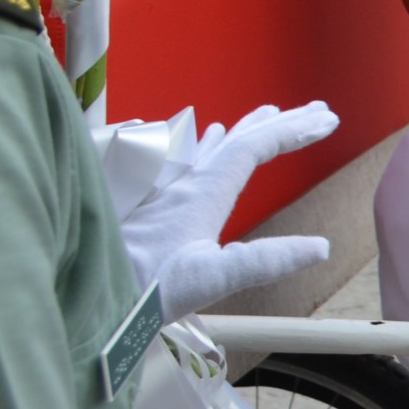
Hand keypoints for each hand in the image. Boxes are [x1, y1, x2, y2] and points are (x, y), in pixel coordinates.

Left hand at [119, 103, 338, 316]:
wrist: (81, 298)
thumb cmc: (140, 293)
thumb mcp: (209, 281)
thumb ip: (265, 261)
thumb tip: (321, 246)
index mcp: (202, 194)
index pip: (253, 147)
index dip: (292, 130)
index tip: (328, 120)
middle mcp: (182, 184)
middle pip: (237, 139)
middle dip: (279, 122)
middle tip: (316, 110)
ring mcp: (162, 192)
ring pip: (211, 147)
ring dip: (246, 129)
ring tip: (269, 115)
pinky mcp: (147, 206)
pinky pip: (185, 160)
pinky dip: (209, 146)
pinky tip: (204, 144)